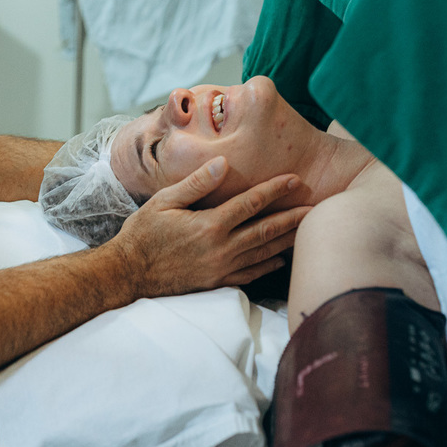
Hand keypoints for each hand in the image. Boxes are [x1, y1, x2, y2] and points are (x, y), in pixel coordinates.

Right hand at [107, 157, 308, 297]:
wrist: (128, 274)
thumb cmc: (143, 233)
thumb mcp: (164, 201)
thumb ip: (196, 183)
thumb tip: (223, 163)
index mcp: (209, 225)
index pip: (250, 204)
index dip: (275, 190)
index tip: (295, 180)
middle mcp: (220, 248)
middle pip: (266, 230)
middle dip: (293, 217)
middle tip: (318, 207)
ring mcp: (221, 268)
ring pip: (263, 253)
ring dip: (288, 240)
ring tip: (308, 229)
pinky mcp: (217, 282)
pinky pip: (251, 274)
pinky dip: (269, 265)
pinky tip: (280, 257)